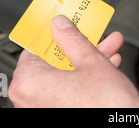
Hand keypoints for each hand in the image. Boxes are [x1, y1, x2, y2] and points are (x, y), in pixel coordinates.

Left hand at [8, 15, 138, 106]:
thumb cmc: (105, 108)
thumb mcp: (91, 62)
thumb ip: (72, 39)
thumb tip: (61, 25)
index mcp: (28, 82)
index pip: (34, 46)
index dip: (54, 33)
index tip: (64, 23)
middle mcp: (29, 100)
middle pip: (53, 62)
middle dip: (79, 46)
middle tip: (94, 34)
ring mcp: (43, 110)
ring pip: (64, 77)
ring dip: (88, 61)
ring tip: (110, 47)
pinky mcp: (59, 115)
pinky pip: (68, 92)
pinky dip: (85, 80)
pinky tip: (107, 66)